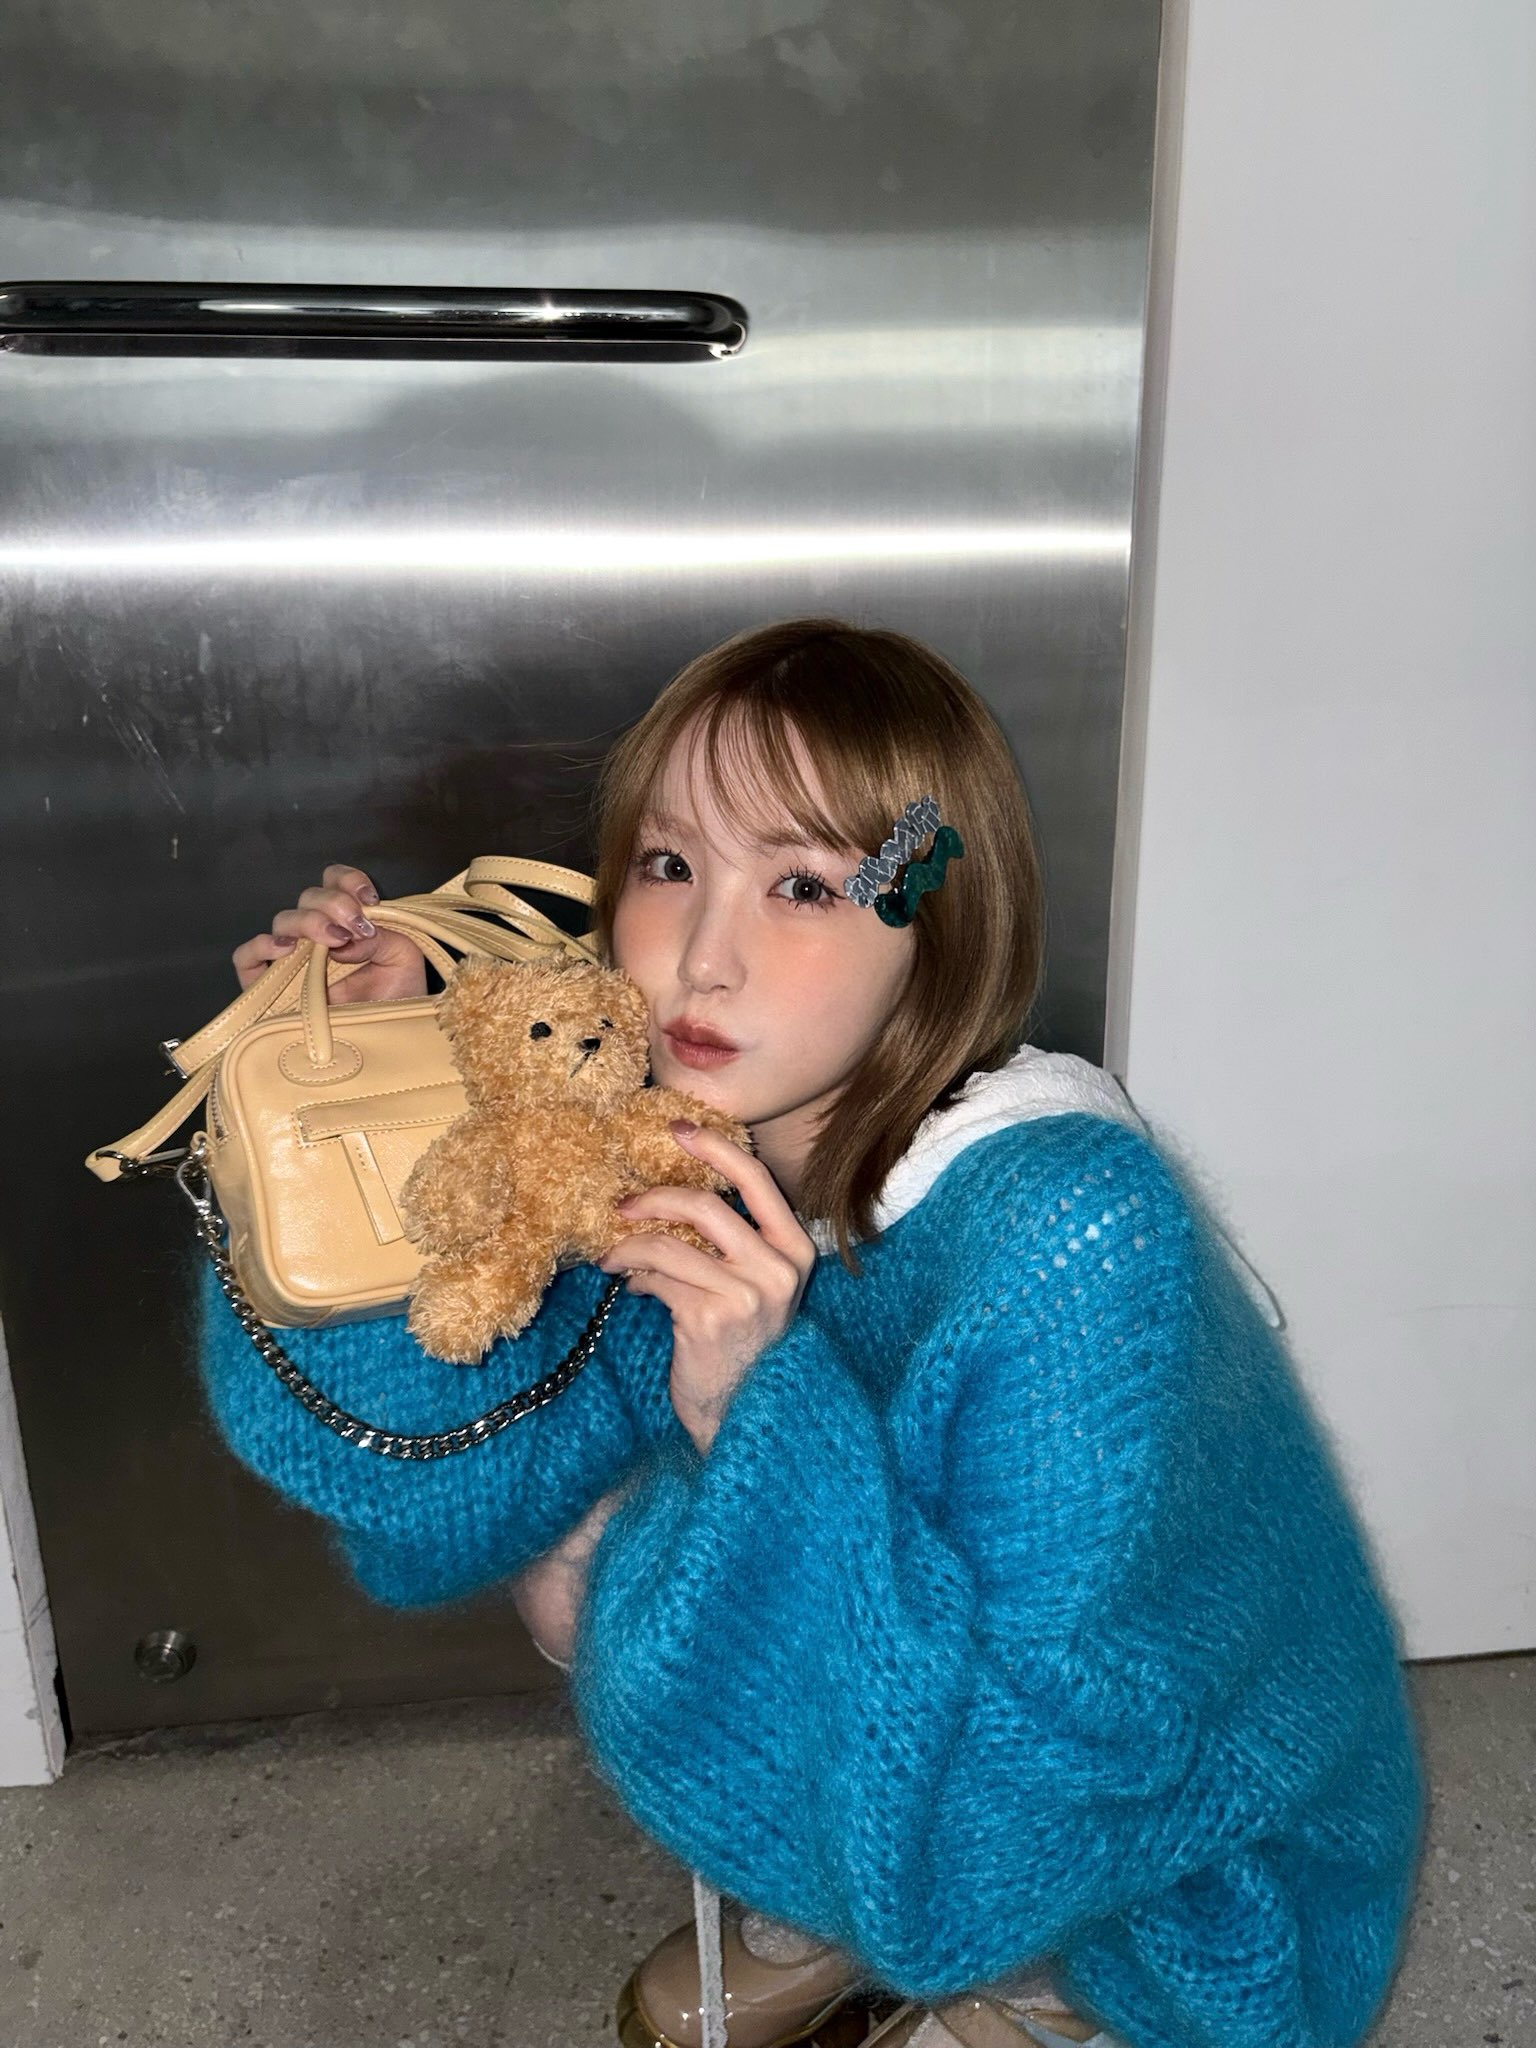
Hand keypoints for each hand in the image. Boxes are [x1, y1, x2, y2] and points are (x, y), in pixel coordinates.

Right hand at [231, 862, 428, 1004]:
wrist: (391, 1046)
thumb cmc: (399, 1001)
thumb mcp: (405, 958)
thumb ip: (384, 935)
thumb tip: (346, 937)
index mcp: (348, 921)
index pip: (335, 882)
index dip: (348, 881)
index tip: (369, 900)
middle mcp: (317, 935)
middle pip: (309, 898)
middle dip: (334, 904)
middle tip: (355, 928)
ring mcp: (292, 960)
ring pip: (283, 921)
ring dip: (308, 923)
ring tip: (332, 942)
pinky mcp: (269, 988)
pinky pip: (246, 958)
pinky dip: (259, 947)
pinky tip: (285, 950)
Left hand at [596, 1122, 816, 1453]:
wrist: (744, 1413)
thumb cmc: (744, 1344)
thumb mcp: (754, 1286)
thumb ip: (731, 1243)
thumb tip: (670, 1198)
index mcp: (796, 1250)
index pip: (756, 1180)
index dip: (715, 1148)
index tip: (678, 1130)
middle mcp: (778, 1268)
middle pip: (705, 1205)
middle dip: (655, 1198)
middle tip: (623, 1203)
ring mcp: (746, 1294)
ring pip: (672, 1243)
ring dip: (630, 1243)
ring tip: (612, 1253)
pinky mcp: (710, 1318)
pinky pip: (657, 1278)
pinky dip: (635, 1277)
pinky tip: (631, 1287)